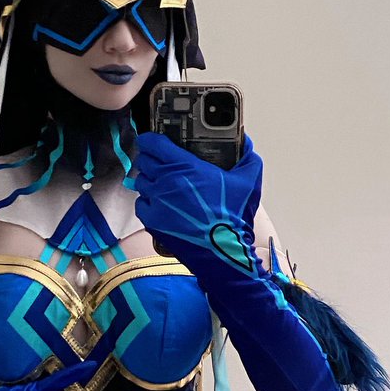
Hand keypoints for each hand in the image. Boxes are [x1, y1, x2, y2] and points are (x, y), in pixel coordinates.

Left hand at [134, 132, 262, 273]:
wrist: (224, 250)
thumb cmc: (234, 217)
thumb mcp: (248, 180)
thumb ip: (246, 156)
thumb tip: (245, 143)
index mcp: (185, 167)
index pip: (153, 144)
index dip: (150, 139)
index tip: (151, 140)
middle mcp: (166, 182)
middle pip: (144, 161)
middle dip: (151, 159)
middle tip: (160, 162)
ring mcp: (157, 202)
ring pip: (141, 182)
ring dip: (150, 181)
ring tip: (163, 185)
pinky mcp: (153, 221)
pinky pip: (141, 205)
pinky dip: (148, 202)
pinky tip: (161, 204)